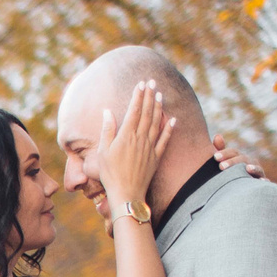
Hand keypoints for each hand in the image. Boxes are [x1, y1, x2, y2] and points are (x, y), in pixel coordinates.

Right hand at [97, 82, 174, 212]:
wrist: (126, 193)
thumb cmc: (110, 174)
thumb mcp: (103, 151)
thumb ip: (107, 130)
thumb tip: (108, 112)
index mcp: (126, 136)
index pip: (134, 110)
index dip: (138, 96)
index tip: (141, 83)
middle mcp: (140, 138)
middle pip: (147, 113)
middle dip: (150, 96)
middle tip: (153, 82)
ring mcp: (150, 147)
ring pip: (157, 123)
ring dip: (159, 107)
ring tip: (161, 94)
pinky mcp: (156, 157)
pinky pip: (165, 139)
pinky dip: (170, 128)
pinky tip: (173, 119)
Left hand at [212, 136, 267, 179]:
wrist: (241, 187)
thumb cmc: (230, 172)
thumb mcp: (224, 162)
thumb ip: (220, 150)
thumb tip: (217, 136)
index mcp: (240, 157)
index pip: (233, 152)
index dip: (225, 153)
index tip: (215, 157)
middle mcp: (250, 162)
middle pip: (243, 159)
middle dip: (233, 162)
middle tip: (221, 166)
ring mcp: (258, 172)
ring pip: (256, 168)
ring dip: (253, 168)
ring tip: (248, 168)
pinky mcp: (262, 182)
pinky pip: (264, 181)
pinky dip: (264, 181)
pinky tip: (262, 181)